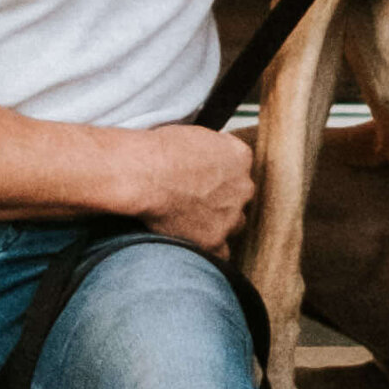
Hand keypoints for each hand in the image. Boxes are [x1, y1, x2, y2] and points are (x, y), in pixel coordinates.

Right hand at [127, 124, 257, 256]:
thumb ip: (211, 149)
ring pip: (233, 224)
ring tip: (192, 222)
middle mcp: (243, 186)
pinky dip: (209, 250)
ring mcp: (231, 215)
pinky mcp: (214, 240)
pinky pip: (221, 253)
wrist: (145, 175)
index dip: (220, 176)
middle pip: (240, 197)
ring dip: (219, 225)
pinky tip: (192, 244)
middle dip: (224, 200)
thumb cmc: (160, 150)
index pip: (239, 168)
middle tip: (197, 201)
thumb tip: (205, 158)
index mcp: (240, 156)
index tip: (204, 180)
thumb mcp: (195, 135)